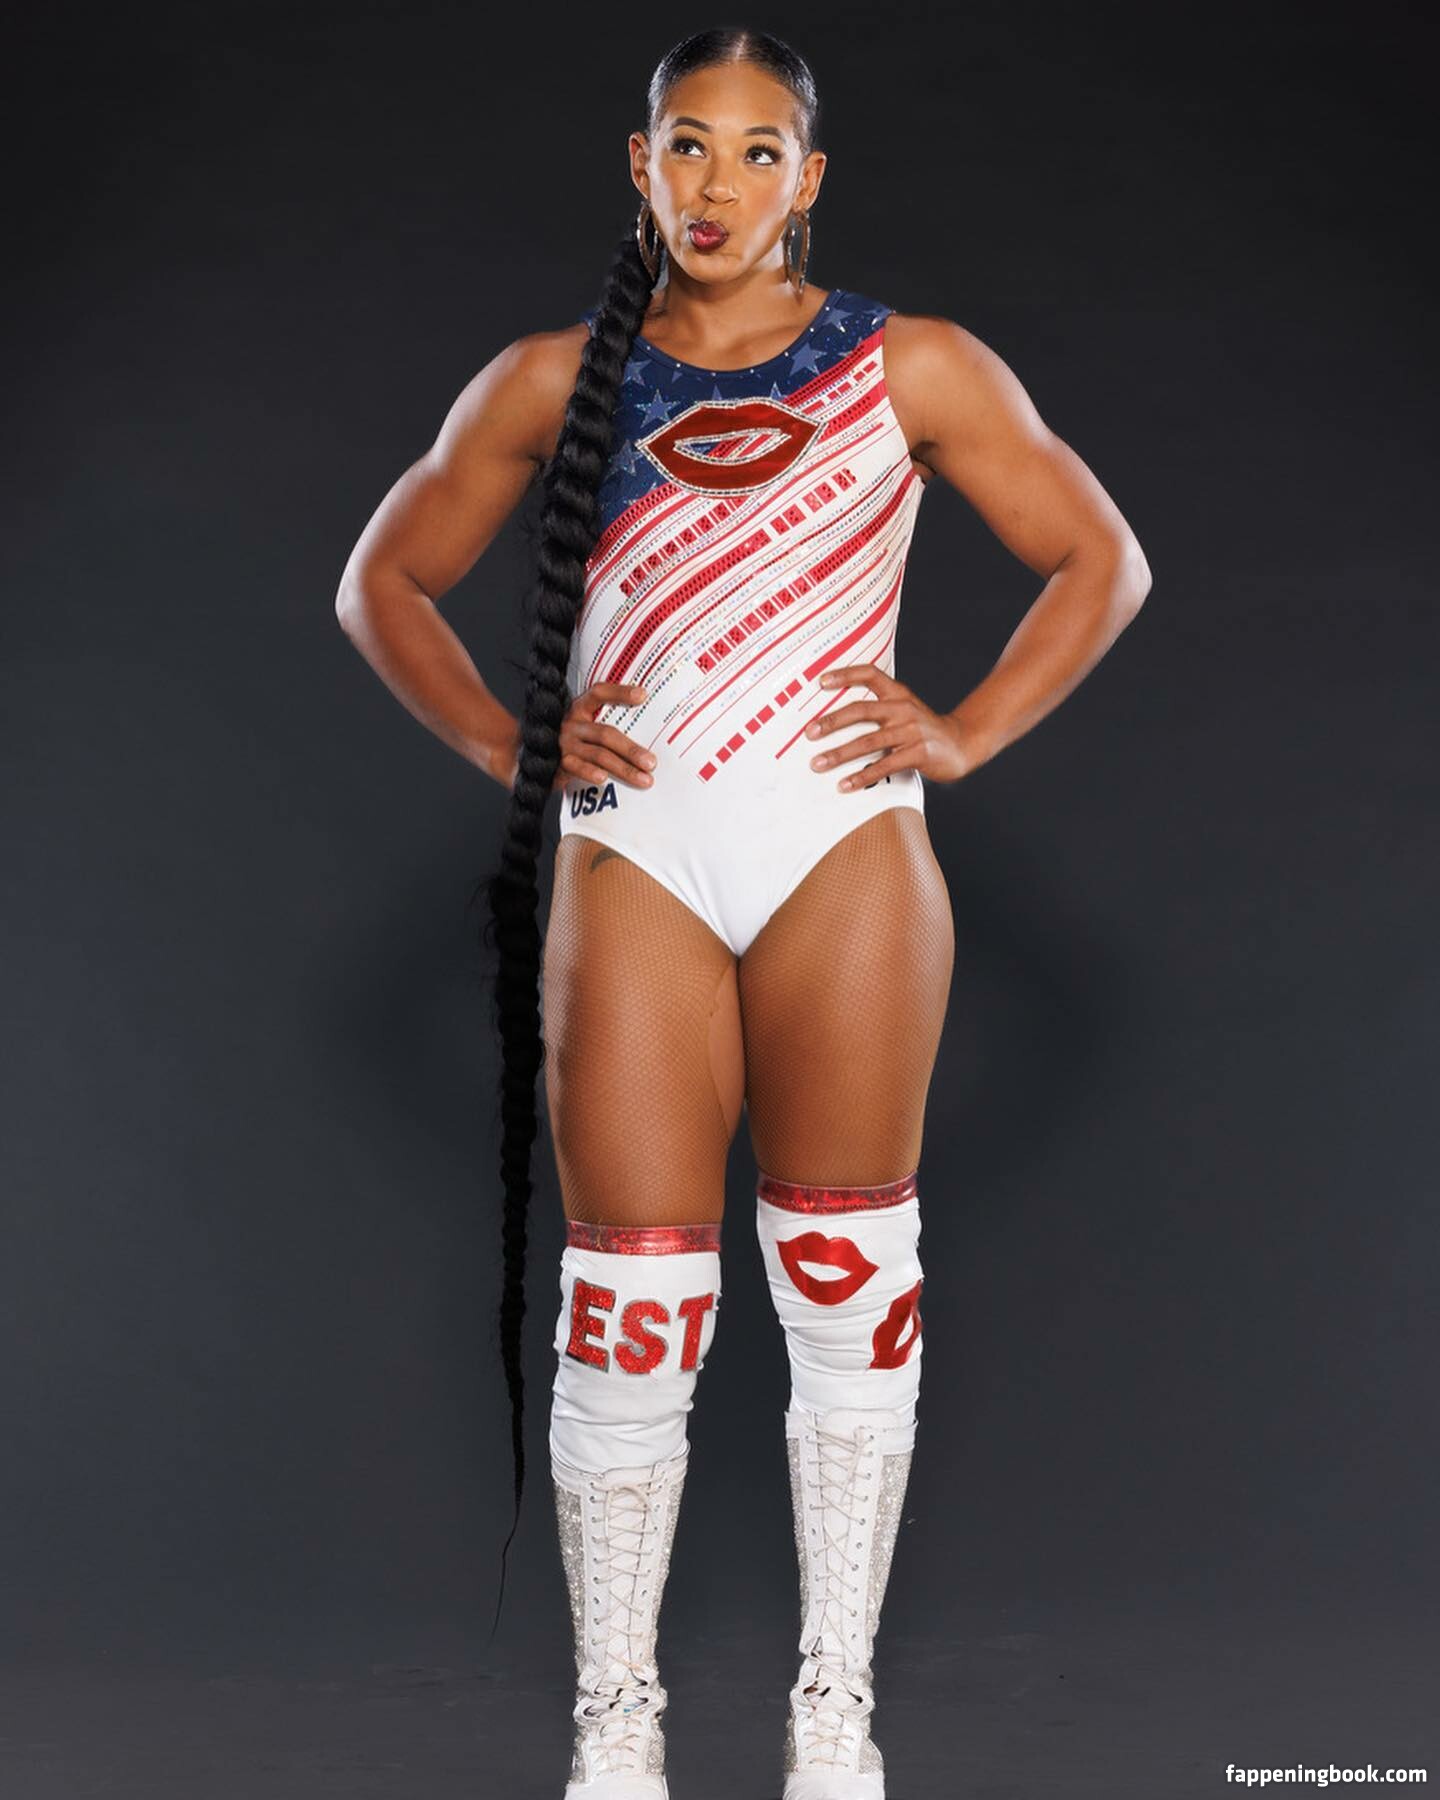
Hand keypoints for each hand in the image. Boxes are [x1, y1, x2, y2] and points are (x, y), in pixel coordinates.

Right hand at [551, 682, 656, 793]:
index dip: (619, 693)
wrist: (538, 759)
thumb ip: (611, 725)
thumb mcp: (589, 726)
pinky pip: (576, 768)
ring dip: (623, 768)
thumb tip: (652, 736)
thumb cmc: (577, 742)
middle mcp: (572, 724)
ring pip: (598, 754)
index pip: (599, 694)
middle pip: (605, 734)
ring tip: (643, 779)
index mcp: (581, 709)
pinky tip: (603, 779)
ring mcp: (565, 745)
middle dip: (631, 749)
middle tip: (652, 763)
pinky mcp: (559, 764)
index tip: (643, 695)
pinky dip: (589, 773)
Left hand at [804, 665, 975, 789]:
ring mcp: (911, 731)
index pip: (870, 674)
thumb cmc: (924, 730)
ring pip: (868, 741)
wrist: (962, 744)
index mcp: (898, 694)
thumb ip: (879, 708)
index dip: (845, 674)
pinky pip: (884, 766)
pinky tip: (845, 784)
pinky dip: (862, 776)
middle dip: (832, 722)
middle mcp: (903, 708)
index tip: (820, 680)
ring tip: (818, 763)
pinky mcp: (917, 754)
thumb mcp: (904, 709)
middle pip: (861, 710)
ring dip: (839, 754)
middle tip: (810, 732)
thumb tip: (836, 716)